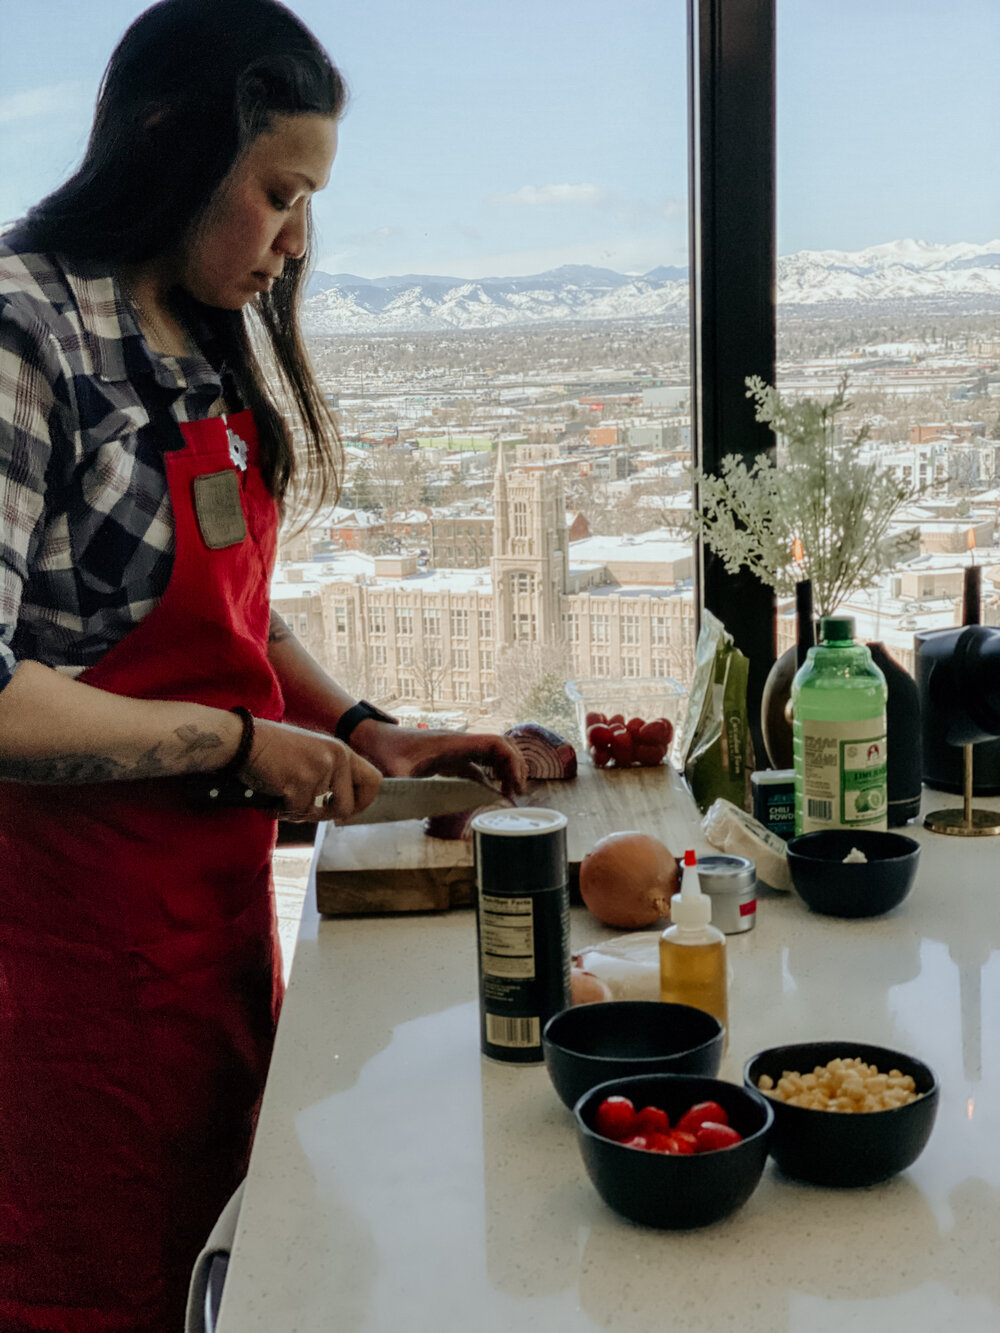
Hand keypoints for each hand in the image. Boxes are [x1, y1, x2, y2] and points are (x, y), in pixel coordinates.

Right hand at [241, 718, 381, 821]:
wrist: (245, 740)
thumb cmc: (274, 749)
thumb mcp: (313, 753)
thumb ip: (332, 774)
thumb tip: (345, 808)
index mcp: (341, 751)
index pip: (374, 781)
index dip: (363, 802)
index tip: (345, 810)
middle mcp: (336, 758)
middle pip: (349, 806)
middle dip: (331, 816)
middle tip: (313, 811)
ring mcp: (319, 770)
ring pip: (318, 813)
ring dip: (299, 812)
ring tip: (283, 798)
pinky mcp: (300, 781)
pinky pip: (297, 812)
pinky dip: (282, 811)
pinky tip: (272, 798)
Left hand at [351, 723, 527, 798]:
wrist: (372, 737)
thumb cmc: (383, 751)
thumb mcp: (394, 774)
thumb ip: (406, 792)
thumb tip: (415, 814)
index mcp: (452, 743)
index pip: (495, 744)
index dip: (511, 762)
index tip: (514, 785)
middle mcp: (458, 743)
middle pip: (500, 747)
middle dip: (514, 767)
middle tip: (516, 793)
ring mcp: (455, 749)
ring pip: (491, 754)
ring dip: (503, 770)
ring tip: (507, 794)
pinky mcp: (448, 758)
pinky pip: (477, 764)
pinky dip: (488, 776)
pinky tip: (487, 794)